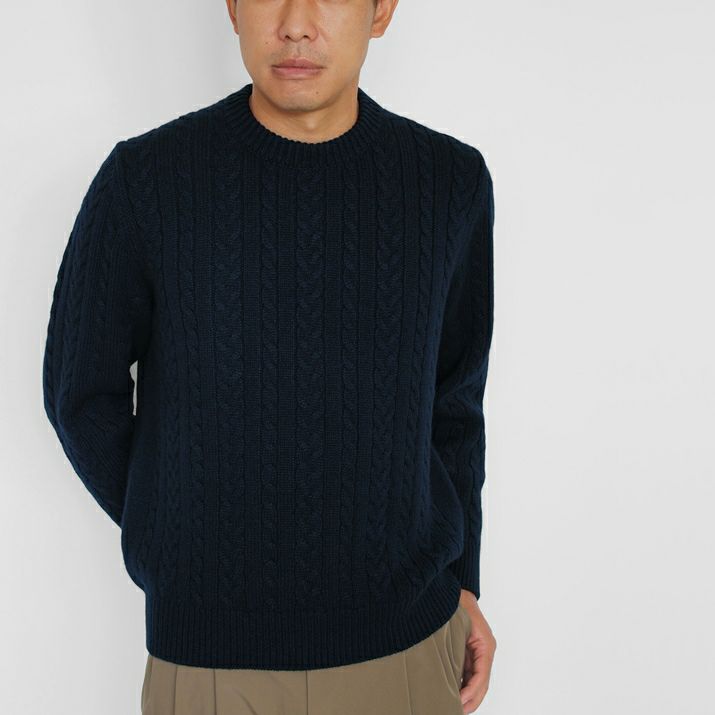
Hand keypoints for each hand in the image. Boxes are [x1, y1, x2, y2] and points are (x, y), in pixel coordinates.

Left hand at [458, 589, 495, 711]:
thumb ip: (453, 642)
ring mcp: (479, 651)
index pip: (481, 676)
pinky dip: (463, 684)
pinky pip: (470, 672)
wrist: (457, 588)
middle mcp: (485, 650)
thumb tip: (447, 667)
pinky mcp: (471, 650)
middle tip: (456, 711)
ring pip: (476, 680)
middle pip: (482, 683)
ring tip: (454, 706)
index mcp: (485, 644)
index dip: (471, 692)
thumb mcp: (457, 623)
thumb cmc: (457, 601)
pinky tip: (453, 692)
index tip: (459, 702)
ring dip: (467, 695)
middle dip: (471, 699)